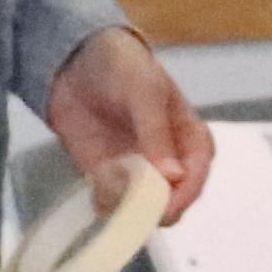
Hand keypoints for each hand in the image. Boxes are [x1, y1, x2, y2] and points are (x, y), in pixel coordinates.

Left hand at [46, 27, 214, 218]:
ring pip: (143, 209)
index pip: (199, 173)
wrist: (72, 61)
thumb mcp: (144, 91)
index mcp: (189, 138)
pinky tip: (95, 177)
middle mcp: (168, 162)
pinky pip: (111, 204)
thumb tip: (173, 176)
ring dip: (127, 204)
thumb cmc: (121, 66)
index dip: (187, 191)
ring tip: (108, 176)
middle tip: (135, 199)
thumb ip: (157, 133)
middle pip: (176, 201)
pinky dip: (104, 201)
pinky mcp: (107, 179)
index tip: (168, 203)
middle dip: (158, 206)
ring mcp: (137, 173)